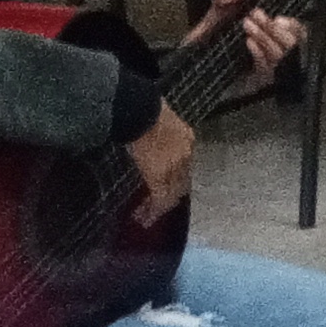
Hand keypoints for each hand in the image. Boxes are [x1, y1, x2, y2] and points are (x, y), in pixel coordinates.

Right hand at [125, 107, 198, 222]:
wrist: (140, 109)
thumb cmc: (142, 107)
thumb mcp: (157, 119)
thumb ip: (155, 129)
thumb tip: (142, 130)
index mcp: (186, 138)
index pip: (183, 165)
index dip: (174, 178)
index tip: (164, 187)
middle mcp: (185, 155)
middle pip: (181, 182)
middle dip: (169, 197)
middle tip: (156, 209)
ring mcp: (174, 167)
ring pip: (171, 194)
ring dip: (159, 207)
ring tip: (146, 218)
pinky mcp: (159, 176)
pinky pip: (159, 199)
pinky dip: (153, 211)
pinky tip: (144, 219)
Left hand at [182, 0, 298, 87]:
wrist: (188, 64)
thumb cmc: (205, 39)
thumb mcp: (216, 14)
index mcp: (270, 36)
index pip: (297, 32)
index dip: (294, 26)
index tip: (280, 18)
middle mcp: (273, 53)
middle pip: (292, 43)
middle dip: (273, 28)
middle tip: (256, 14)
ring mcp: (268, 69)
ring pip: (280, 55)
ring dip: (265, 37)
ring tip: (248, 25)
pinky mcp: (258, 82)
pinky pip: (266, 68)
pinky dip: (259, 54)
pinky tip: (249, 43)